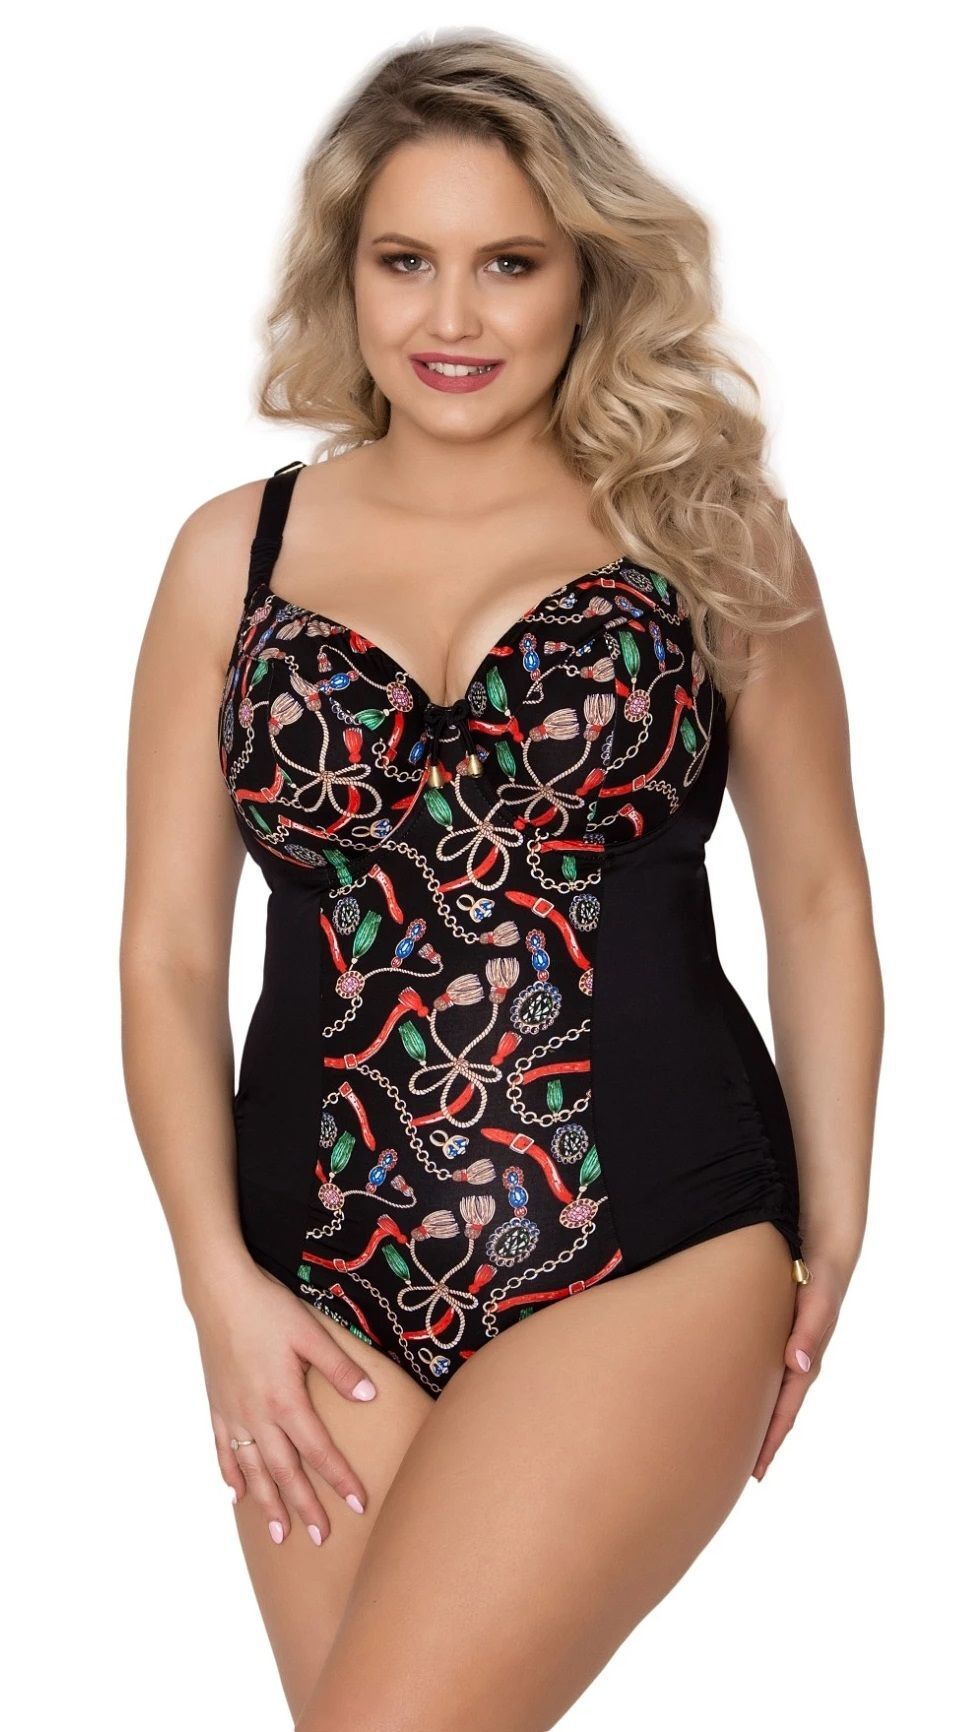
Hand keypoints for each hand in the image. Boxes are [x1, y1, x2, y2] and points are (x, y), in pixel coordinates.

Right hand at [191, 1260, 376, 1542]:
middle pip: (284, 1471)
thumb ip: (340, 1369)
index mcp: (284, 1400)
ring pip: (252, 1470)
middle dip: (304, 1506)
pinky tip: (236, 1495)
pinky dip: (231, 1475)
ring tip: (280, 1534)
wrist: (218, 1293)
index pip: (318, 1451)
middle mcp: (256, 1416)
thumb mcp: (311, 1334)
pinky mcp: (216, 1406)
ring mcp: (232, 1414)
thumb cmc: (268, 1308)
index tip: (358, 1505)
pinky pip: (222, 1450)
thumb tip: (371, 1399)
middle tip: (321, 1537)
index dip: (339, 1479)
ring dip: (267, 1503)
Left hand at [752, 1245, 853, 1480]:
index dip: (770, 1441)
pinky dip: (751, 1392)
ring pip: (769, 1395)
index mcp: (805, 1361)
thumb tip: (797, 1363)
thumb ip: (810, 1330)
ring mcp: (787, 1353)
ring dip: (755, 1419)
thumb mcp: (818, 1301)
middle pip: (776, 1412)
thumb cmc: (819, 1278)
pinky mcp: (776, 1339)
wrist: (822, 1254)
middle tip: (740, 1472)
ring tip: (733, 1444)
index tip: (756, 1470)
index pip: (785, 1411)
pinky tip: (735, 1396)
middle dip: (761, 1441)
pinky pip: (763, 1374)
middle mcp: (796, 1363)